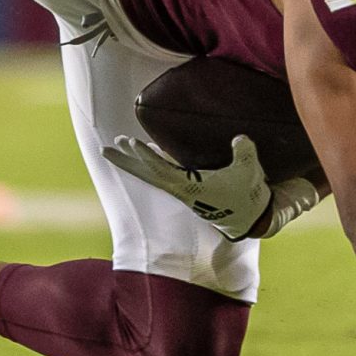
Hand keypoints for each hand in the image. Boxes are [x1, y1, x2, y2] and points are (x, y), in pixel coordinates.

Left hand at [103, 134, 315, 240]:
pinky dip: (151, 161)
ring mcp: (182, 189)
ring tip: (118, 144)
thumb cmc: (247, 195)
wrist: (250, 218)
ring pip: (152, 174)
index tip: (132, 143)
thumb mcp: (249, 173)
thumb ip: (244, 153)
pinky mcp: (187, 187)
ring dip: (134, 160)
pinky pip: (162, 172)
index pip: (163, 171)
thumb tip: (239, 138)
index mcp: (192, 187)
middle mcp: (181, 189)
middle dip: (126, 161)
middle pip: (147, 175)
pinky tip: (147, 150)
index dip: (148, 157)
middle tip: (104, 148)